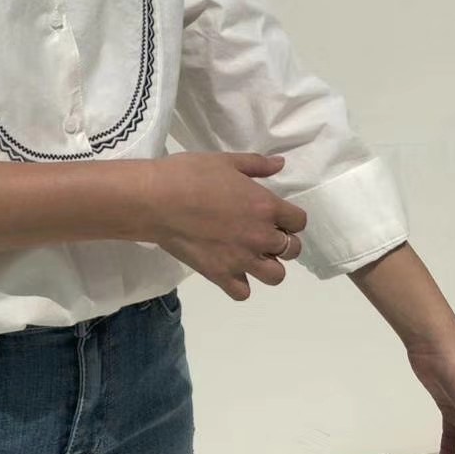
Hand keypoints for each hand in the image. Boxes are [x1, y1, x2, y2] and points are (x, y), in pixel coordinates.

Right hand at [144, 152, 306, 300]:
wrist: (155, 200)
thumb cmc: (189, 174)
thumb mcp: (226, 161)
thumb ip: (257, 164)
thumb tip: (280, 164)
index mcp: (266, 206)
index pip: (299, 221)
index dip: (289, 218)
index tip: (275, 215)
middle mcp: (260, 236)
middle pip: (292, 250)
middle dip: (281, 242)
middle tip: (261, 235)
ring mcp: (241, 259)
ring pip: (275, 276)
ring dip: (267, 266)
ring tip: (250, 256)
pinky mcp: (219, 275)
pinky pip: (243, 292)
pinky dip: (239, 284)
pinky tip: (229, 270)